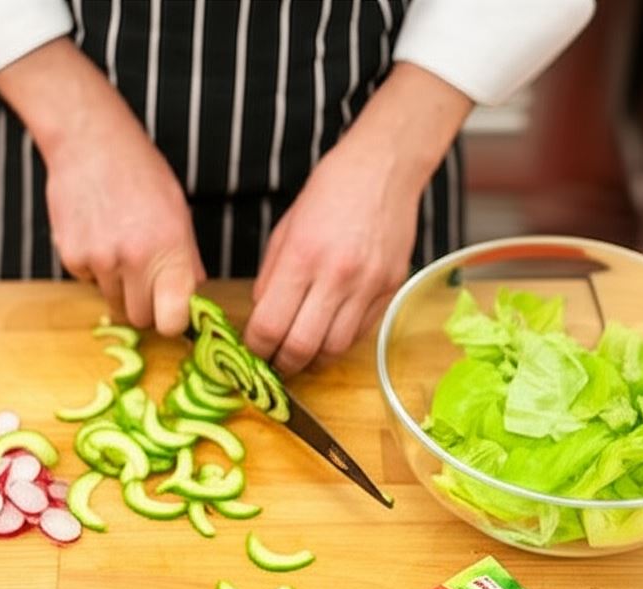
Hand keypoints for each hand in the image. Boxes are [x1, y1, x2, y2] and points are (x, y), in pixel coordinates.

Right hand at [0, 39, 203, 335]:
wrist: (89, 142)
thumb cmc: (140, 172)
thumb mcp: (178, 212)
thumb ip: (186, 258)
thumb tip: (193, 294)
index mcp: (170, 250)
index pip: (173, 320)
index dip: (173, 322)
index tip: (171, 313)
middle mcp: (135, 260)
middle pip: (140, 319)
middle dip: (145, 307)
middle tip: (146, 281)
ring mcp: (100, 261)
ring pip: (112, 302)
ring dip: (119, 287)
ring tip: (121, 247)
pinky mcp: (71, 257)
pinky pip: (87, 281)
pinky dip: (93, 269)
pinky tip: (98, 235)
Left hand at [244, 63, 472, 373]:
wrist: (383, 170)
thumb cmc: (329, 192)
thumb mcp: (285, 229)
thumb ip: (271, 276)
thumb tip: (262, 315)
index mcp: (301, 257)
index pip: (270, 324)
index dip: (257, 347)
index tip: (253, 351)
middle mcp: (336, 276)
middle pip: (302, 346)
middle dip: (283, 365)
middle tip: (275, 366)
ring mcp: (367, 286)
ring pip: (335, 348)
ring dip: (313, 360)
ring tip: (301, 356)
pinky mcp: (390, 289)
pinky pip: (362, 332)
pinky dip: (341, 342)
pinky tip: (328, 335)